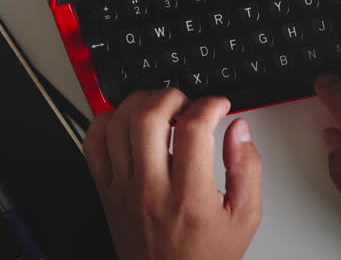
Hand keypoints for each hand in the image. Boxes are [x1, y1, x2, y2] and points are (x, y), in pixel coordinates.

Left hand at [83, 90, 262, 259]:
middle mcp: (151, 190)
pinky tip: (127, 122)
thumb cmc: (204, 257)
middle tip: (188, 103)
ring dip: (141, 102)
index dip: (210, 104)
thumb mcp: (244, 218)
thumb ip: (248, 170)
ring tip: (161, 107)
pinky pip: (93, 144)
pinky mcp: (105, 192)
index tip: (219, 106)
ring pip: (117, 124)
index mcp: (189, 197)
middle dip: (173, 96)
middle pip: (149, 118)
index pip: (193, 130)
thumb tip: (239, 131)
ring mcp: (123, 190)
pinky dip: (106, 122)